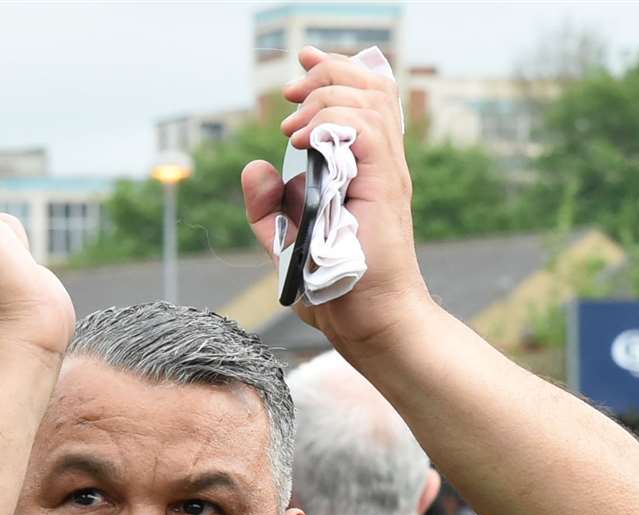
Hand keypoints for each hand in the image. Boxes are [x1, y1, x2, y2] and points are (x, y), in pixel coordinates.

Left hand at [241, 46, 432, 354]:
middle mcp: (381, 165)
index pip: (366, 97)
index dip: (334, 71)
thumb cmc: (335, 291)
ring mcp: (386, 175)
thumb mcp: (288, 244)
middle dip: (325, 75)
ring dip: (322, 100)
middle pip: (370, 86)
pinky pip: (365, 131)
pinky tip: (300, 141)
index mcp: (366, 170)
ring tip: (292, 128)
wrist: (367, 322)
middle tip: (289, 94)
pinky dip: (332, 123)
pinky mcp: (384, 188)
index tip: (300, 68)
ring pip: (367, 101)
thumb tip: (253, 166)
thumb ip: (269, 208)